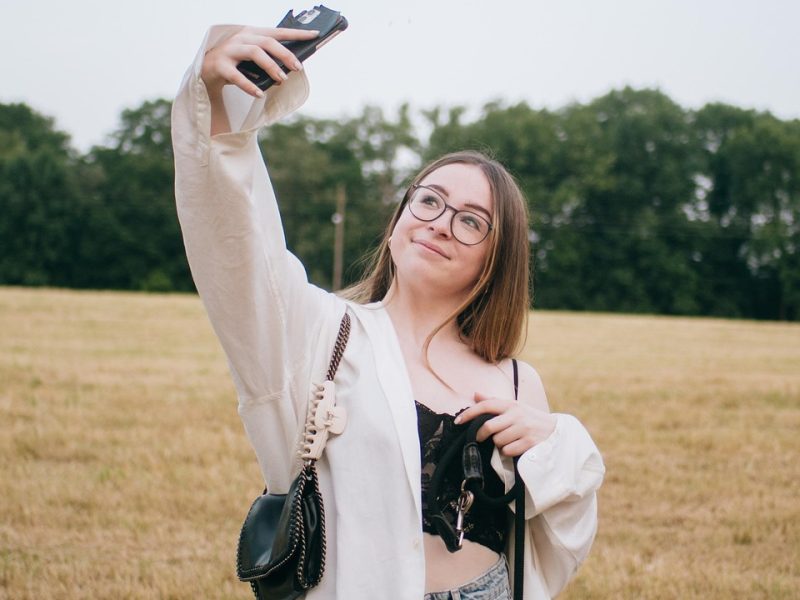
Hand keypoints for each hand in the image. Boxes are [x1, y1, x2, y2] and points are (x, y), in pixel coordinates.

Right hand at [201, 26, 319, 98]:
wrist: (205, 72)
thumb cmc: (235, 64)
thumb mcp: (252, 59)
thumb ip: (269, 60)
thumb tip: (289, 70)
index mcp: (251, 33)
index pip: (277, 31)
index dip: (296, 33)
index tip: (314, 35)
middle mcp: (241, 38)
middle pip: (267, 41)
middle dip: (285, 54)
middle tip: (298, 68)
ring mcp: (229, 50)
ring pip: (254, 52)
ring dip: (271, 66)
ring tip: (282, 80)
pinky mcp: (220, 65)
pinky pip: (237, 76)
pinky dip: (250, 86)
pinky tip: (260, 94)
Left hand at [455, 392, 557, 456]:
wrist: (556, 431)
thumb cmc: (530, 419)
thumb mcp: (514, 407)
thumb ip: (495, 402)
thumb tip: (475, 394)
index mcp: (511, 405)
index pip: (485, 405)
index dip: (469, 413)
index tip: (457, 422)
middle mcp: (517, 415)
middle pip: (488, 427)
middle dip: (481, 435)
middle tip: (480, 438)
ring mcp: (523, 429)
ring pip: (498, 441)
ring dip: (499, 444)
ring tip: (508, 441)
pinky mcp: (529, 442)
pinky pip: (508, 451)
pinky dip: (508, 452)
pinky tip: (516, 447)